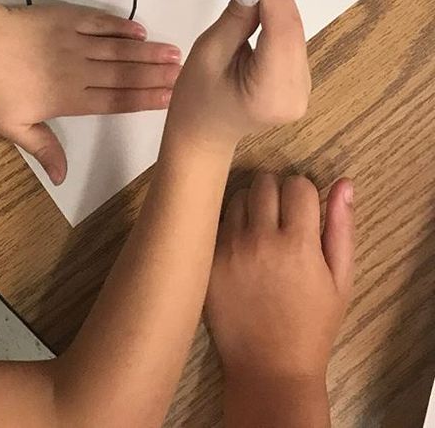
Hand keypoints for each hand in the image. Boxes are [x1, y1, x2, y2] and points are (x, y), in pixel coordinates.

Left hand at [0, 3, 181, 183]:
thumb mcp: (13, 128)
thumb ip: (43, 148)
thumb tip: (62, 177)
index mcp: (70, 99)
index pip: (116, 100)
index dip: (145, 99)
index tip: (171, 98)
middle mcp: (80, 70)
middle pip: (125, 74)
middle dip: (157, 74)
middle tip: (185, 74)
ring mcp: (75, 41)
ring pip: (118, 49)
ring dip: (147, 51)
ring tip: (173, 52)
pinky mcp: (66, 18)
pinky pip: (99, 22)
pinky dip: (120, 26)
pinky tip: (138, 29)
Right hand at [165, 0, 310, 154]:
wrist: (202, 134)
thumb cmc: (196, 98)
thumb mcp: (209, 52)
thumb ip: (238, 16)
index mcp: (272, 92)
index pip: (280, 29)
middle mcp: (296, 92)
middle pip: (291, 28)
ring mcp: (301, 88)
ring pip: (294, 30)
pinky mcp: (298, 80)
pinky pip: (291, 38)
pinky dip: (281, 12)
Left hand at [207, 173, 354, 404]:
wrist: (270, 368)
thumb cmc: (312, 325)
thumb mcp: (340, 281)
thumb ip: (341, 227)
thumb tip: (344, 182)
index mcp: (298, 244)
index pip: (297, 184)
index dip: (303, 194)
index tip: (303, 212)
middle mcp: (260, 240)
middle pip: (264, 183)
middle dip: (276, 194)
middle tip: (281, 219)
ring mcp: (228, 249)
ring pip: (237, 197)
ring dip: (250, 206)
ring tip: (259, 233)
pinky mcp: (208, 261)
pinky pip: (215, 222)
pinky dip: (229, 226)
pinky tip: (239, 247)